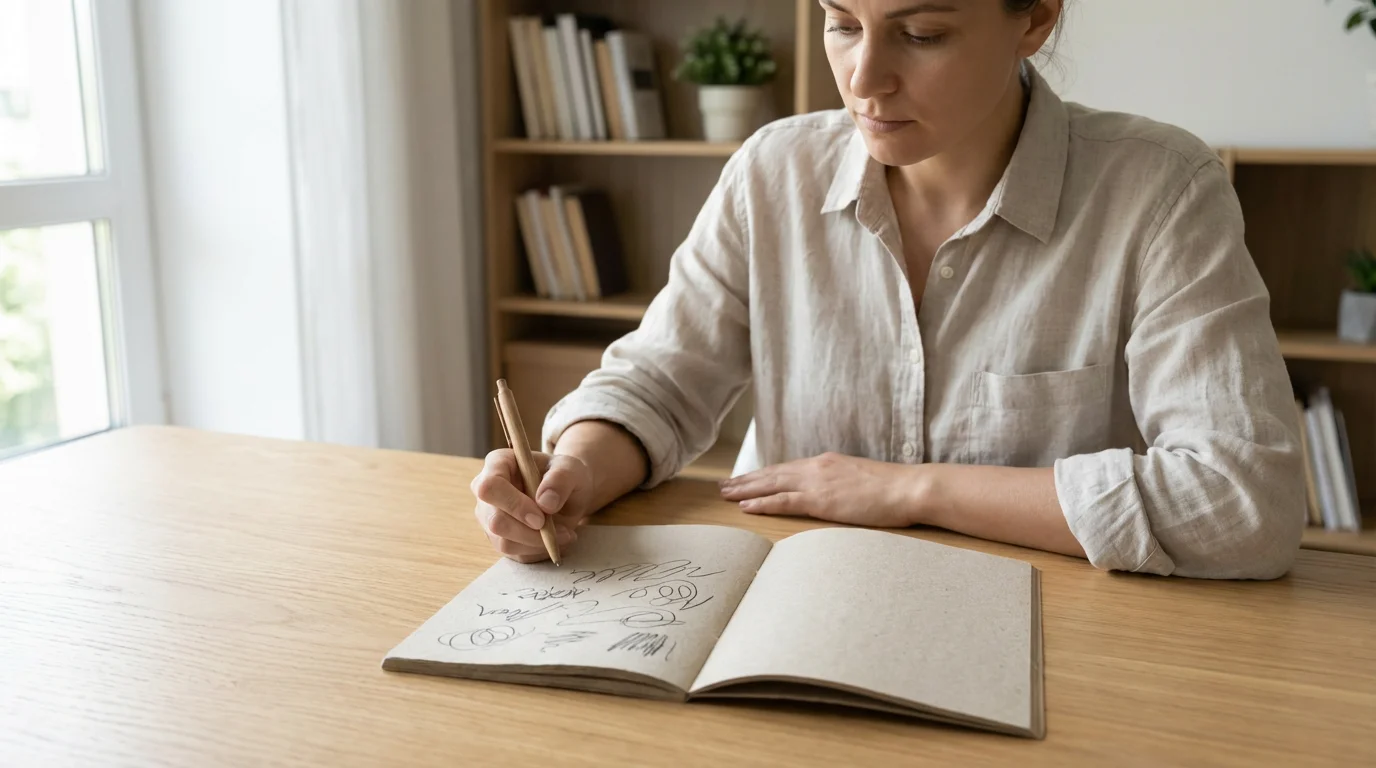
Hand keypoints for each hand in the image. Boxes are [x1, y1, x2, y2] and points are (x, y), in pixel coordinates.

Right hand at [471, 450, 594, 562]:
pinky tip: (554, 539)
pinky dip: (538, 550)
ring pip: (504, 542)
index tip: (541, 517)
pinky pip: (514, 553)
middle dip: (528, 531)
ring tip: (564, 533)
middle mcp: (487, 491)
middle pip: (495, 521)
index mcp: (498, 464)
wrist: (568, 495)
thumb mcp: (571, 469)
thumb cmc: (564, 476)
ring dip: (537, 543)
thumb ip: (560, 479)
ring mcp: (489, 517)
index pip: (490, 487)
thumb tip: (545, 503)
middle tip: (557, 530)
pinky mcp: (499, 538)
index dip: (514, 504)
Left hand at [718, 452, 920, 527]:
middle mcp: (817, 468)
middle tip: (723, 486)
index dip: (763, 474)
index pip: (787, 469)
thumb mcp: (860, 480)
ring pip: (772, 485)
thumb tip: (831, 493)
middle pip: (773, 474)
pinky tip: (746, 507)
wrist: (909, 488)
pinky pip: (785, 501)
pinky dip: (763, 503)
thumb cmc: (892, 488)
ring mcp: (818, 482)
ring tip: (726, 494)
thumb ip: (840, 483)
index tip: (745, 478)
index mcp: (827, 463)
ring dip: (746, 490)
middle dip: (746, 480)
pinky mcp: (822, 500)